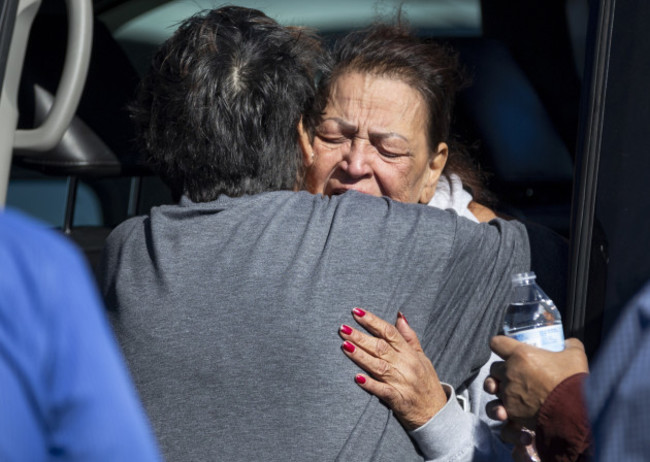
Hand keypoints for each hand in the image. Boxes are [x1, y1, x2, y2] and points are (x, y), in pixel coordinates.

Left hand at [339, 308, 446, 429]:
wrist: (437, 414)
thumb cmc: (427, 383)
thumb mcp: (422, 357)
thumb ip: (409, 336)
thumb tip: (399, 315)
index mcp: (410, 353)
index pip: (389, 332)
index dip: (372, 321)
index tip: (356, 312)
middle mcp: (406, 365)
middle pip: (380, 347)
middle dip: (360, 336)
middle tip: (343, 328)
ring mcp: (401, 382)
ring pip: (378, 366)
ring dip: (360, 356)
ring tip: (345, 345)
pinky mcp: (397, 399)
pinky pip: (382, 390)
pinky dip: (370, 384)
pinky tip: (357, 378)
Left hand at [483, 336, 588, 429]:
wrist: (574, 413)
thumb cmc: (573, 382)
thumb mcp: (575, 355)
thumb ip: (569, 345)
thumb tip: (567, 343)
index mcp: (521, 355)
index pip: (497, 343)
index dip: (501, 344)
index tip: (506, 348)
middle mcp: (510, 372)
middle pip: (494, 367)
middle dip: (502, 370)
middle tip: (515, 373)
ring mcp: (508, 392)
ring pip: (492, 387)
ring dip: (498, 388)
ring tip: (508, 391)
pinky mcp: (511, 411)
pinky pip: (497, 408)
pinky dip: (502, 409)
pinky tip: (508, 410)